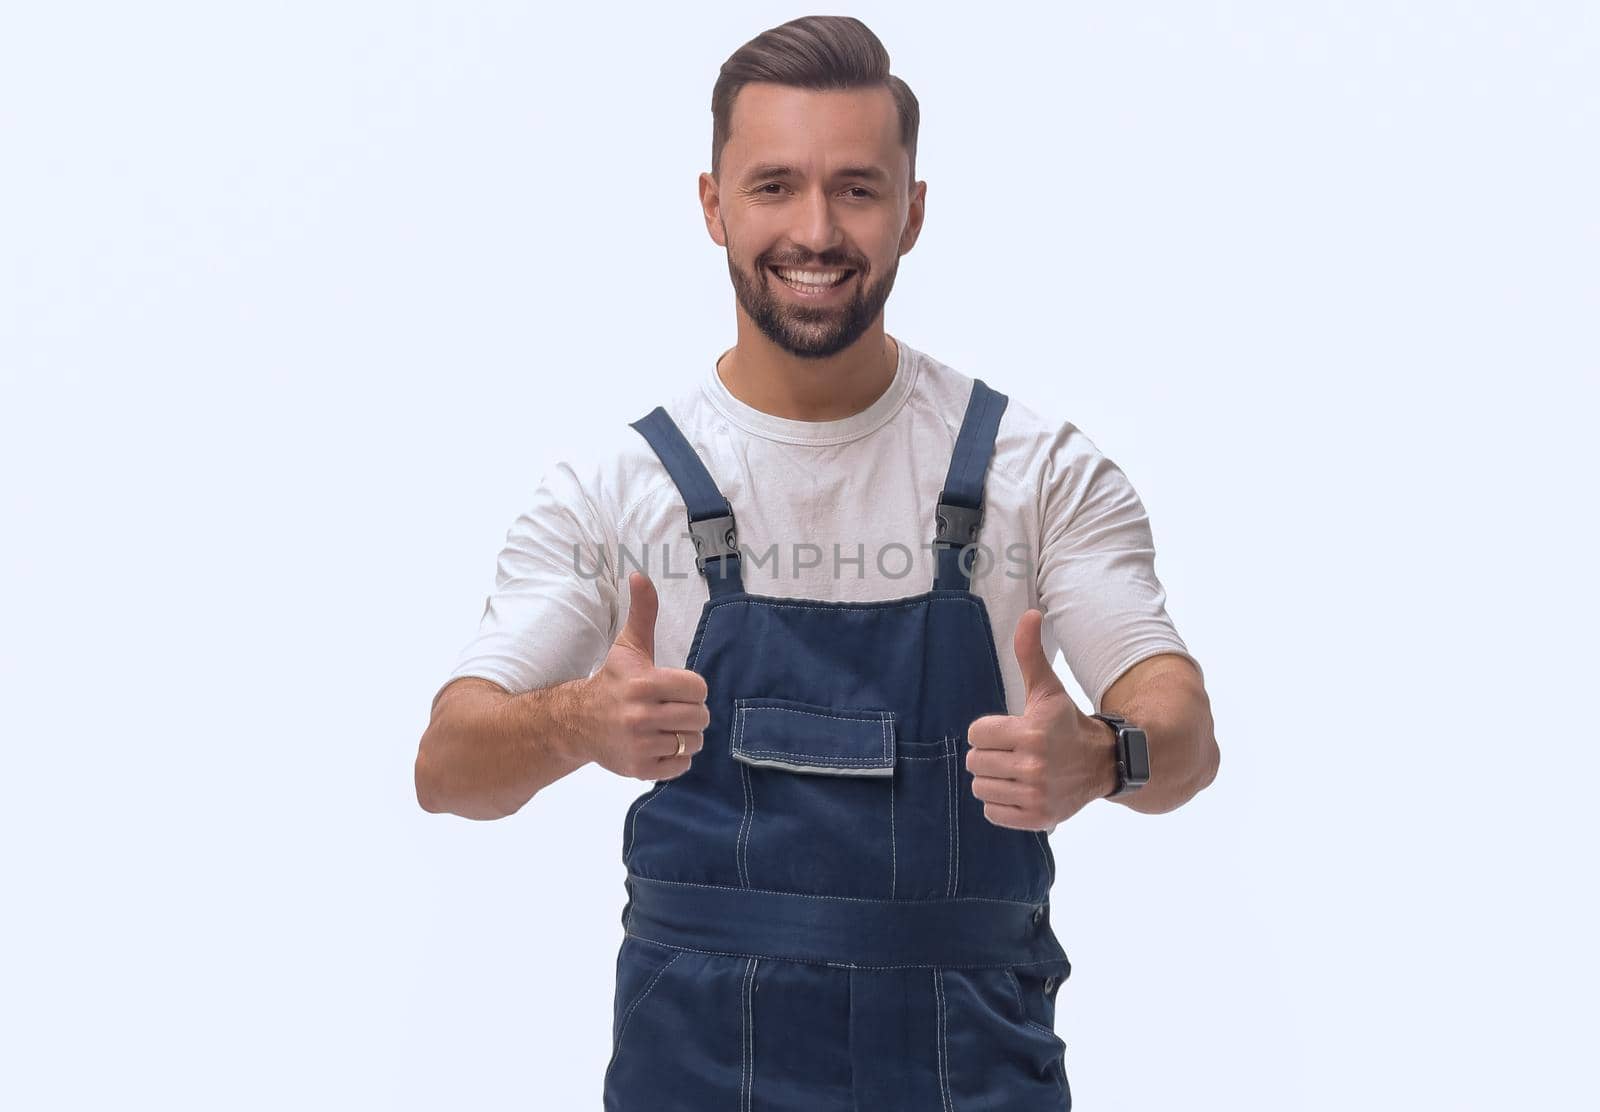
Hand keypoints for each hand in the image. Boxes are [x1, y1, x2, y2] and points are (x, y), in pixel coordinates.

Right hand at [578, 572, 708, 780]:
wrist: (576, 722)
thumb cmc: (613, 681)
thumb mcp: (628, 646)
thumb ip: (642, 612)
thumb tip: (640, 575)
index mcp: (643, 684)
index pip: (698, 689)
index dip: (691, 688)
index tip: (676, 687)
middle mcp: (641, 717)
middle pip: (700, 717)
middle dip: (691, 712)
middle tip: (672, 708)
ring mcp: (640, 745)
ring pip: (693, 742)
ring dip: (685, 735)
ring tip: (666, 726)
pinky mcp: (639, 769)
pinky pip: (681, 766)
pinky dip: (676, 757)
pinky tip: (659, 744)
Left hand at [964, 608, 1116, 831]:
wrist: (1103, 763)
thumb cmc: (1066, 723)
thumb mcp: (1048, 688)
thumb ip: (1030, 653)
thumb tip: (1030, 614)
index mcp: (1030, 733)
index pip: (976, 733)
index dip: (989, 731)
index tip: (1009, 730)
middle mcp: (1033, 766)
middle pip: (975, 762)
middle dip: (989, 755)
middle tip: (1012, 751)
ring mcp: (1036, 795)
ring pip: (981, 788)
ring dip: (993, 779)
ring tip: (1015, 770)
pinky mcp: (1038, 818)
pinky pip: (993, 812)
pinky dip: (1001, 803)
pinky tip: (1019, 790)